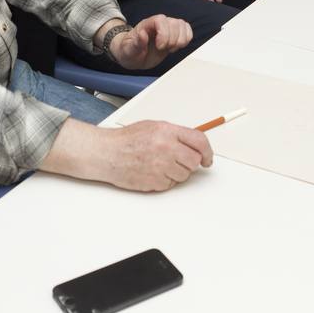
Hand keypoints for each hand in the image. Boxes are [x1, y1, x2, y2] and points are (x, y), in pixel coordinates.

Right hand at [96, 120, 214, 190]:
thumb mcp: (153, 127)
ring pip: (184, 175)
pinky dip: (164, 181)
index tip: (207, 158)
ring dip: (176, 172)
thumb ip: (175, 135)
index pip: (199, 141)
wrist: (106, 153)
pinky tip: (152, 172)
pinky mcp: (154, 181)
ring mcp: (161, 166)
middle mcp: (166, 148)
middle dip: (189, 162)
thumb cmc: (126, 140)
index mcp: (167, 131)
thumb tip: (194, 144)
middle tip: (178, 160)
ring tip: (160, 164)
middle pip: (194, 161)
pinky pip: (170, 184)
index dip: (207, 151)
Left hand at [108, 14, 193, 68]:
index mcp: (146, 24)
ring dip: (180, 40)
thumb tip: (142, 34)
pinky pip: (187, 30)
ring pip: (182, 25)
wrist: (133, 55)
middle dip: (172, 40)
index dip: (164, 33)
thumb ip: (135, 43)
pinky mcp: (174, 34)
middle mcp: (159, 24)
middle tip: (163, 50)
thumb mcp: (128, 51)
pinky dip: (186, 40)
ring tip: (170, 49)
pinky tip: (176, 47)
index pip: (160, 20)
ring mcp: (168, 28)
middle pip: (174, 23)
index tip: (160, 47)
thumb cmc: (129, 52)